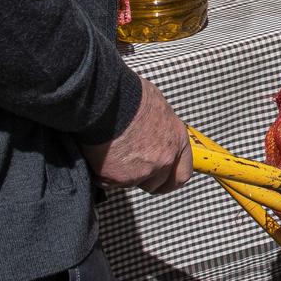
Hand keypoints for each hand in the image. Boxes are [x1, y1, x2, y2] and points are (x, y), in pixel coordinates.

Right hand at [84, 75, 191, 193]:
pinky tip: (98, 153)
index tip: (164, 179)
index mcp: (176, 141)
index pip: (182, 173)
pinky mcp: (118, 178)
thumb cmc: (131, 96)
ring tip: (110, 150)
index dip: (170, 178)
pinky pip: (107, 181)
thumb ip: (159, 126)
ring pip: (130, 182)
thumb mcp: (157, 106)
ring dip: (120, 173)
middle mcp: (163, 159)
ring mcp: (141, 172)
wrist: (108, 102)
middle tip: (129, 165)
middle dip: (143, 178)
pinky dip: (101, 171)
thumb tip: (152, 127)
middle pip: (156, 184)